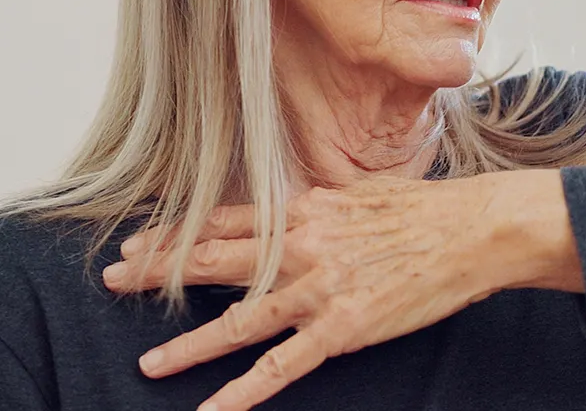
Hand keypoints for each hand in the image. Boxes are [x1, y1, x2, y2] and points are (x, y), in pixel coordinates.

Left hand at [103, 170, 580, 410]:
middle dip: (156, 272)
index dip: (175, 233)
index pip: (223, 222)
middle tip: (111, 280)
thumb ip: (319, 208)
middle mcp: (301, 246)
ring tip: (149, 363)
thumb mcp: (362, 195)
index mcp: (304, 210)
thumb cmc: (427, 211)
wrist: (474, 229)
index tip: (138, 243)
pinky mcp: (341, 329)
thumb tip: (294, 211)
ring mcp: (318, 290)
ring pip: (238, 320)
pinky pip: (282, 367)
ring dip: (189, 344)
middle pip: (212, 260)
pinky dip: (244, 392)